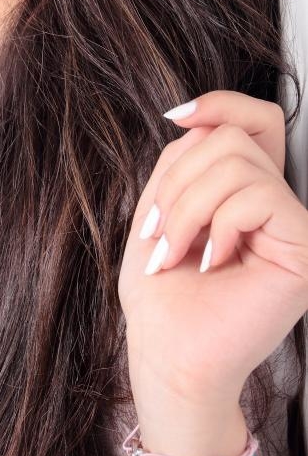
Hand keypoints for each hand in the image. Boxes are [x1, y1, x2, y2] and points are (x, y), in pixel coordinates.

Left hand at [118, 89, 307, 409]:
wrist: (167, 352)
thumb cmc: (162, 291)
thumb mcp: (162, 203)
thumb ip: (187, 157)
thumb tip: (205, 120)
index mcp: (246, 189)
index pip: (254, 119)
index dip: (219, 103)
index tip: (177, 117)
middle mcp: (277, 202)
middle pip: (232, 135)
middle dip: (179, 181)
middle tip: (164, 232)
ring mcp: (293, 224)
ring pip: (237, 160)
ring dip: (187, 206)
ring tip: (179, 252)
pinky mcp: (304, 246)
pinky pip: (257, 194)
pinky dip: (218, 223)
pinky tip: (212, 260)